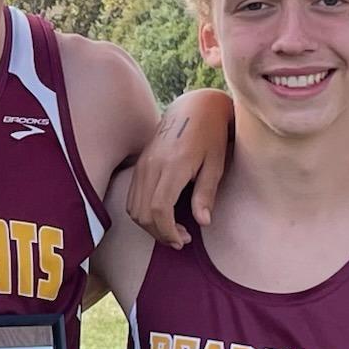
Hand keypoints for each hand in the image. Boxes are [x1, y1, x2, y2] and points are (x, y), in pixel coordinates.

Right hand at [126, 91, 231, 246]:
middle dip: (159, 233)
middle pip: (143, 213)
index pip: (159, 209)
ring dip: (150, 226)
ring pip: (133, 208)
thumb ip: (206, 194)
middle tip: (181, 240)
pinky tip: (161, 217)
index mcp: (173, 166)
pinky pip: (132, 198)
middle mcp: (152, 165)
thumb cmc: (210, 135)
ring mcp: (142, 165)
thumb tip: (203, 222)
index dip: (168, 231)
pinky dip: (143, 214)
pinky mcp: (139, 165)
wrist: (193, 108)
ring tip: (173, 231)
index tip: (183, 240)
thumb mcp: (216, 164)